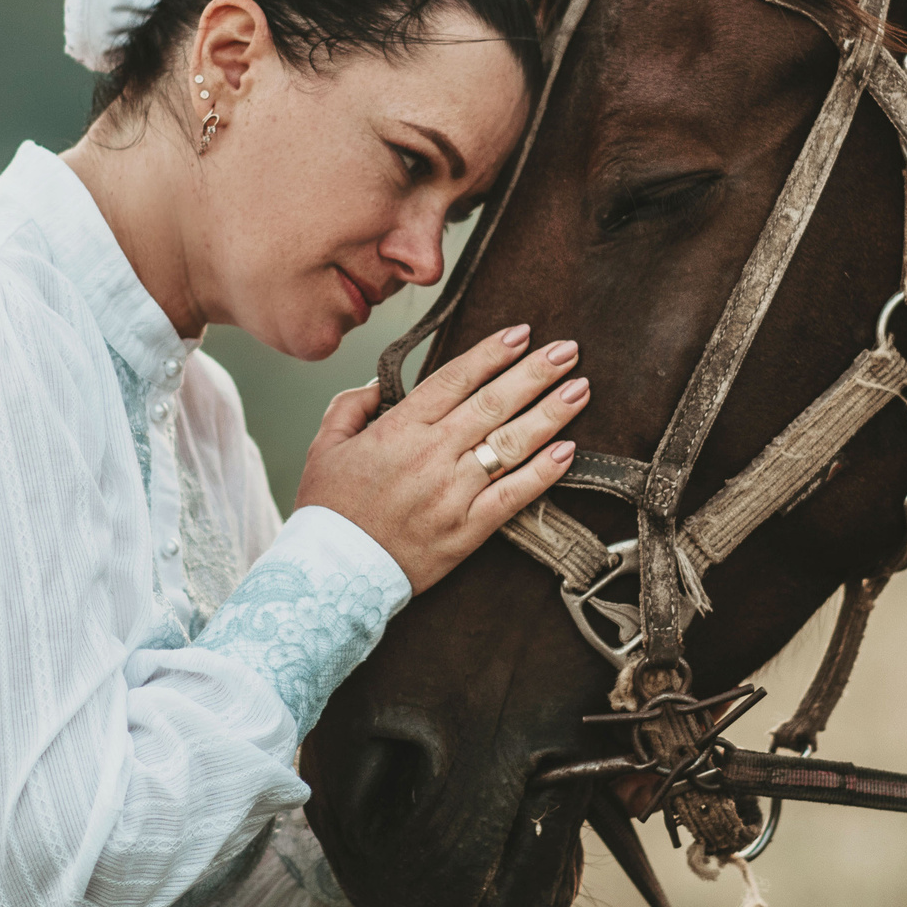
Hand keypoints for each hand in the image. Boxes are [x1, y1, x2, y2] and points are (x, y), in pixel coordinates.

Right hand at [295, 324, 588, 592]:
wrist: (334, 573)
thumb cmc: (329, 509)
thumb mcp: (325, 446)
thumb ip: (350, 406)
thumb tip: (377, 383)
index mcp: (399, 429)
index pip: (456, 379)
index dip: (492, 352)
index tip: (522, 333)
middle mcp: (432, 454)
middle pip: (494, 403)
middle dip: (535, 372)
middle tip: (567, 350)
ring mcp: (453, 492)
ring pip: (512, 444)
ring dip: (551, 413)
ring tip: (580, 388)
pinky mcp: (468, 529)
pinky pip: (514, 494)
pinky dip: (544, 471)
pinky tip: (569, 449)